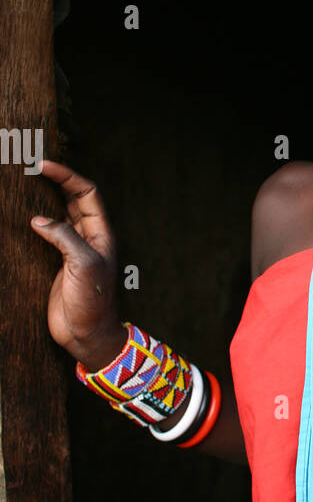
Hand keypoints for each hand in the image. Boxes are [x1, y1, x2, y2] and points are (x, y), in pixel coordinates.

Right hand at [30, 159, 125, 365]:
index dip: (67, 177)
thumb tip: (39, 220)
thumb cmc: (93, 301)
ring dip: (45, 200)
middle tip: (31, 168)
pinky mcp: (57, 264)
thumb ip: (63, 238)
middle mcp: (88, 238)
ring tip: (25, 185)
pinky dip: (35, 225)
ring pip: (59, 216)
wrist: (87, 335)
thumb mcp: (82, 265)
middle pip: (73, 200)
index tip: (43, 166)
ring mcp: (72, 251)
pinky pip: (47, 237)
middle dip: (56, 182)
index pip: (86, 194)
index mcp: (100, 234)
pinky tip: (22, 220)